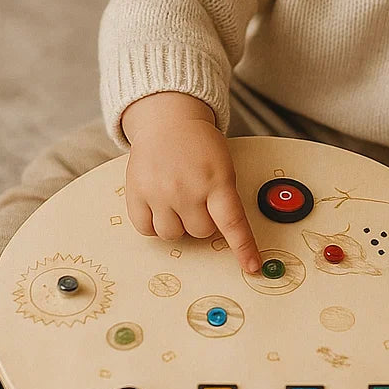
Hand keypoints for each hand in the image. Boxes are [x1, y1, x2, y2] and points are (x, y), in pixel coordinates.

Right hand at [122, 94, 261, 275]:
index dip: (244, 247)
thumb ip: (223, 198)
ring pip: (173, 235)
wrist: (168, 121)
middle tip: (197, 197)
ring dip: (177, 223)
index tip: (252, 267)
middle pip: (201, 232)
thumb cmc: (199, 146)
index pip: (233, 222)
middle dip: (202, 219)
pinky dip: (154, 223)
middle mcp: (187, 188)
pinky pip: (147, 230)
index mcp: (216, 180)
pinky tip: (159, 203)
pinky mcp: (136, 194)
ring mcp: (160, 192)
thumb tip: (224, 236)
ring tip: (177, 197)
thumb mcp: (222, 166)